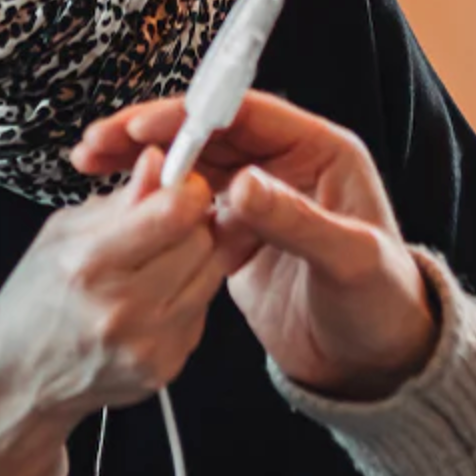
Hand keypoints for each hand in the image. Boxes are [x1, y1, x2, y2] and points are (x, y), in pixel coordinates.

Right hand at [0, 148, 223, 475]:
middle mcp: (124, 309)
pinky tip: (152, 295)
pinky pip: (200, 310)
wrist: (21, 382)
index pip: (175, 212)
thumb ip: (118, 201)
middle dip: (190, 220)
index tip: (181, 183)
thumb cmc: (32, 303)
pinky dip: (185, 293)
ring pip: (211, 273)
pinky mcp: (166, 367)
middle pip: (201, 240)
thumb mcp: (60, 235)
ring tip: (157, 258)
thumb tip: (159, 163)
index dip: (188, 188)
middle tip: (167, 219)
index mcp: (89, 266)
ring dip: (192, 256)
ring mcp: (149, 344)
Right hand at [71, 91, 439, 401]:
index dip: (190, 115)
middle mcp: (286, 166)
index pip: (244, 114)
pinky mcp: (235, 232)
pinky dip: (152, 203)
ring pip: (189, 167)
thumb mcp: (348, 261)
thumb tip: (243, 184)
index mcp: (320, 151)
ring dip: (142, 166)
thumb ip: (296, 219)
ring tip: (91, 166)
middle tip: (98, 144)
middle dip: (149, 135)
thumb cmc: (384, 305)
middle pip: (206, 134)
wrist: (377, 361)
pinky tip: (118, 206)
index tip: (143, 125)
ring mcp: (258, 199)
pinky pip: (187, 205)